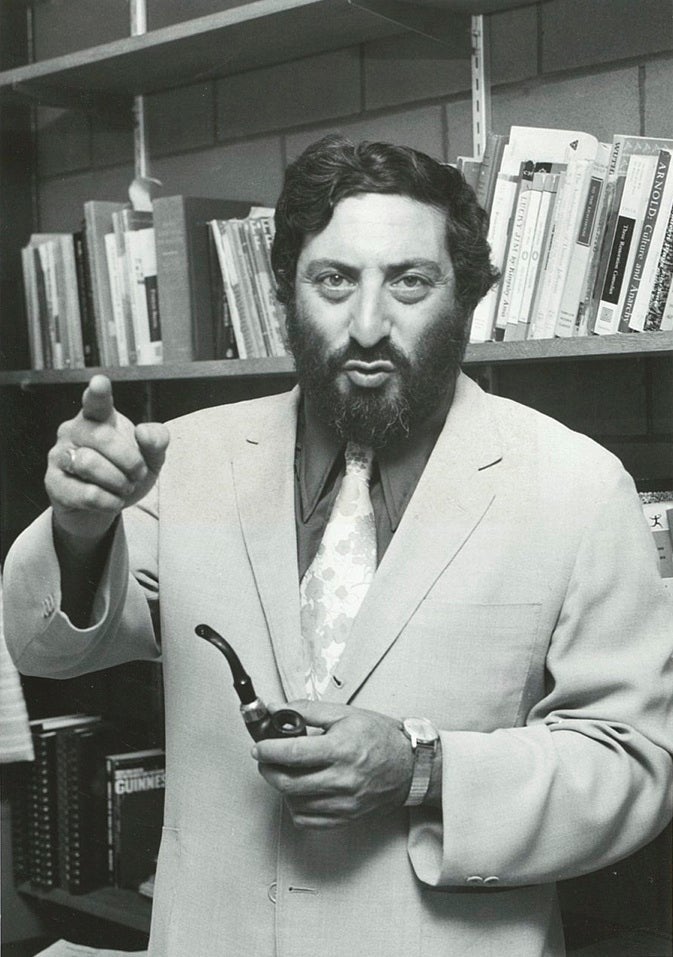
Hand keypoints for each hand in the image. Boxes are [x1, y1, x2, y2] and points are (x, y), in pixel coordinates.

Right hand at [45, 374, 169, 540]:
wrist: (105, 506)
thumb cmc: (125, 472)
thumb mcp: (151, 457)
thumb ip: (156, 441)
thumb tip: (143, 432)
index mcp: (98, 417)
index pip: (96, 402)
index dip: (98, 393)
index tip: (100, 382)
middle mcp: (74, 430)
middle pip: (102, 438)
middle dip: (129, 460)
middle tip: (139, 474)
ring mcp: (60, 455)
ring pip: (89, 464)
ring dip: (118, 481)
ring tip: (124, 487)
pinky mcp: (54, 482)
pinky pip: (84, 492)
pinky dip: (108, 501)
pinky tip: (113, 501)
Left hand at [252, 701, 413, 828]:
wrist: (409, 766)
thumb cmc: (380, 737)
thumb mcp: (345, 713)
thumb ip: (308, 710)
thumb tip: (276, 709)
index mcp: (341, 749)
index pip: (292, 753)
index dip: (268, 750)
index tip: (259, 747)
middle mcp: (342, 779)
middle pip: (288, 782)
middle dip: (268, 770)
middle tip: (265, 759)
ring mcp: (344, 802)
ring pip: (295, 802)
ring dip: (282, 787)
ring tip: (286, 772)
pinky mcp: (346, 817)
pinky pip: (308, 821)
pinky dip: (296, 807)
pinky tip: (299, 792)